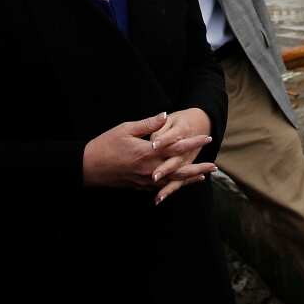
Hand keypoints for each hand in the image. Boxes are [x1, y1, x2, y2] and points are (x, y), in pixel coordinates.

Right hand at [82, 112, 213, 191]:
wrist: (88, 168)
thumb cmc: (105, 145)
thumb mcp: (126, 128)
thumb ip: (148, 124)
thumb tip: (165, 115)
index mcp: (148, 152)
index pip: (176, 146)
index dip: (193, 142)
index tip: (206, 138)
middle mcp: (149, 169)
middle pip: (180, 169)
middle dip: (198, 166)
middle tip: (215, 164)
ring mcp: (145, 180)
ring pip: (172, 181)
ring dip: (189, 178)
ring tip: (204, 175)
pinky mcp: (139, 186)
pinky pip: (161, 187)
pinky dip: (174, 185)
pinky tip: (180, 183)